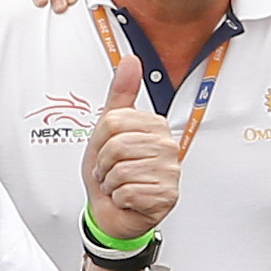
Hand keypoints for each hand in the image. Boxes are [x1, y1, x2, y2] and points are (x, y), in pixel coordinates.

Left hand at [77, 36, 182, 242]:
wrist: (112, 210)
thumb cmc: (110, 170)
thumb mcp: (107, 130)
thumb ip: (120, 95)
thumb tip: (131, 60)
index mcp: (153, 125)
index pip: (113, 122)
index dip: (100, 141)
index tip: (106, 151)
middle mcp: (167, 145)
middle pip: (116, 146)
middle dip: (104, 164)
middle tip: (111, 172)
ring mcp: (170, 171)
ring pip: (121, 171)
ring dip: (111, 183)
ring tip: (120, 185)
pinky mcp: (168, 195)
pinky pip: (128, 192)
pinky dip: (120, 199)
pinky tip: (129, 198)